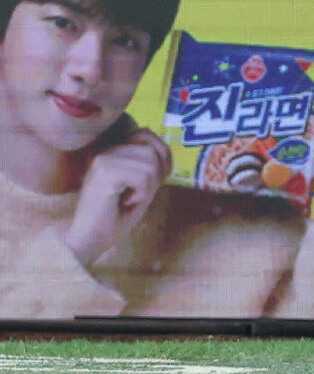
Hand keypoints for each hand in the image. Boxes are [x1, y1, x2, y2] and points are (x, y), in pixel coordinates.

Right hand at [65, 127, 169, 266]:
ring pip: (150, 162)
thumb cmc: (115, 217)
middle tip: (140, 193)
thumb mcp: (141, 186)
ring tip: (130, 198)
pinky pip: (142, 176)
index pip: (147, 134)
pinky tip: (126, 202)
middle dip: (157, 174)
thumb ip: (150, 166)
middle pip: (152, 149)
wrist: (89, 239)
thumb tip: (164, 149)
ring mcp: (104, 160)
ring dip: (148, 186)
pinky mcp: (105, 172)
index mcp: (113, 151)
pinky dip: (142, 192)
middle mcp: (107, 151)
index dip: (161, 156)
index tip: (154, 179)